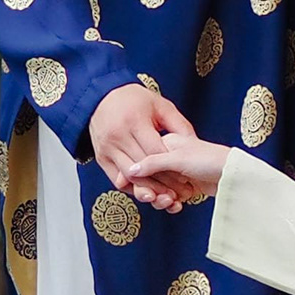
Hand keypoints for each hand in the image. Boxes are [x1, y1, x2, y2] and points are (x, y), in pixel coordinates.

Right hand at [91, 82, 200, 209]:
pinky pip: (117, 180)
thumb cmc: (134, 100)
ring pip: (130, 178)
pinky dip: (134, 188)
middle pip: (143, 168)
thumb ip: (178, 124)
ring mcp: (107, 148)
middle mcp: (117, 136)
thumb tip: (194, 143)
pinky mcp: (101, 158)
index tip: (185, 177)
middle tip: (180, 193)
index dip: (171, 167)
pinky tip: (149, 191)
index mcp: (133, 121)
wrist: (100, 98)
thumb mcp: (160, 105)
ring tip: (167, 196)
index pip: (155, 152)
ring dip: (150, 190)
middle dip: (163, 184)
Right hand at [129, 130, 230, 197]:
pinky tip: (177, 205)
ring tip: (169, 202)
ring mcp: (175, 173)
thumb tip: (130, 169)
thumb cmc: (210, 159)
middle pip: (146, 177)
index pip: (139, 159)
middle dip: (147, 190)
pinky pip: (168, 197)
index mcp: (164, 143)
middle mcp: (167, 157)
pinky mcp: (183, 186)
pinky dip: (170, 203)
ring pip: (156, 190)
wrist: (234, 174)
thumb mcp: (179, 158)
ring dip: (160, 199)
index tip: (128, 185)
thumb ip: (153, 163)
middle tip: (152, 197)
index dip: (133, 174)